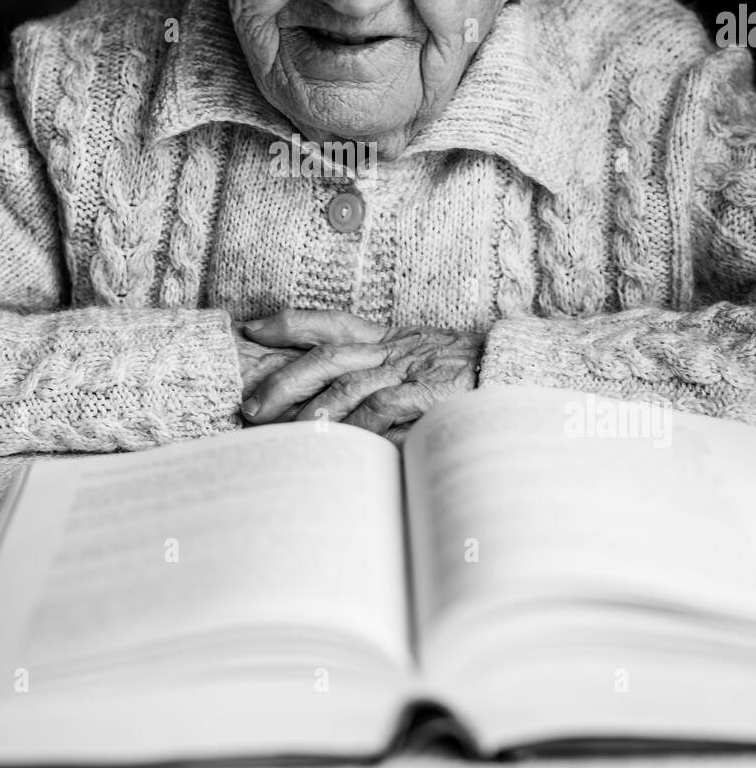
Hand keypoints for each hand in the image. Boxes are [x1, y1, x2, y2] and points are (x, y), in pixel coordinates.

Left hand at [238, 309, 482, 435]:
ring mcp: (412, 371)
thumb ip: (384, 372)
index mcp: (388, 337)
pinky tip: (341, 446)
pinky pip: (387, 410)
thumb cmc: (468, 373)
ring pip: (349, 386)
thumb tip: (336, 402)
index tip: (250, 328)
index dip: (288, 323)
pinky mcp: (431, 395)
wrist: (517, 369)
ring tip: (285, 434)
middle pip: (327, 356)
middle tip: (251, 408)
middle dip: (283, 381)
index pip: (330, 322)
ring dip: (313, 412)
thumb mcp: (422, 360)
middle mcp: (393, 349)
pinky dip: (361, 428)